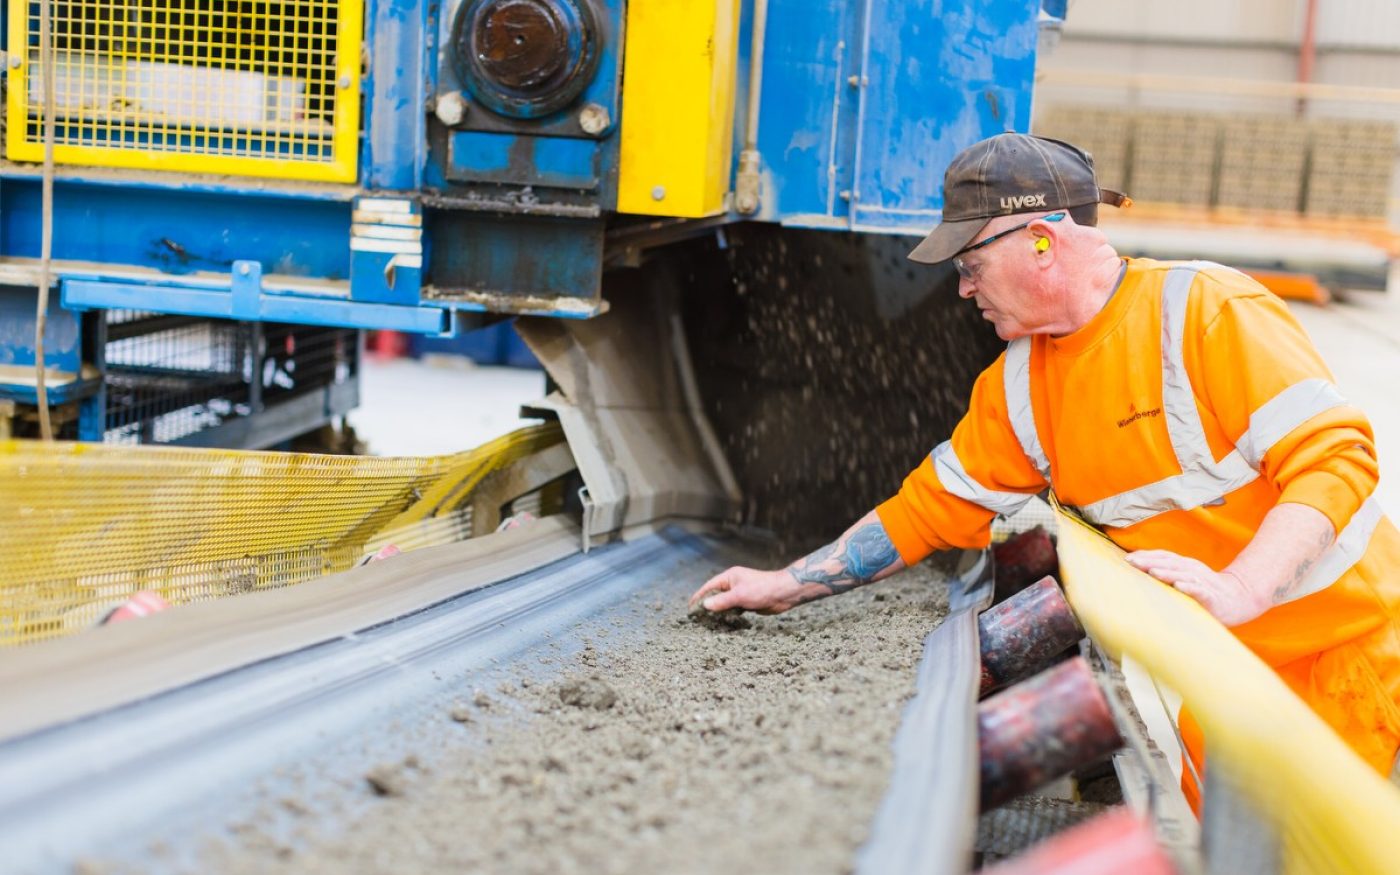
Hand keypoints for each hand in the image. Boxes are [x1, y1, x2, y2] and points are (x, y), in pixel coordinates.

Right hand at [688, 566, 810, 615]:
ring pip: (725, 603)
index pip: (709, 586)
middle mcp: (734, 584)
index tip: (690, 607)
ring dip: (718, 611)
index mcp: (730, 577)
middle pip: (716, 595)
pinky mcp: (747, 602)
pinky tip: (723, 622)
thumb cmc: (762, 589)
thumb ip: (721, 601)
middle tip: (697, 617)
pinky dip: (728, 615)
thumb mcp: (739, 595)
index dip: (699, 596)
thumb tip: (705, 605)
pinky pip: (733, 609)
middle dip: (707, 605)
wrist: (784, 593)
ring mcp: (741, 593)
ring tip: (707, 622)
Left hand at [1125, 550, 1266, 626]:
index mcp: (1184, 565)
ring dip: (1167, 572)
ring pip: (1183, 575)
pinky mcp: (1212, 596)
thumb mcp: (1185, 577)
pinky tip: (1179, 587)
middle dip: (1149, 561)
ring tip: (1152, 572)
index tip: (1127, 558)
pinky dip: (1189, 587)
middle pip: (1169, 562)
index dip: (1146, 555)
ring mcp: (1203, 582)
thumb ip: (1166, 574)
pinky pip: (1200, 590)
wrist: (1239, 599)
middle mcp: (1192, 569)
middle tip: (1131, 562)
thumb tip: (1139, 571)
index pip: (1163, 556)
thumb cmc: (1205, 589)